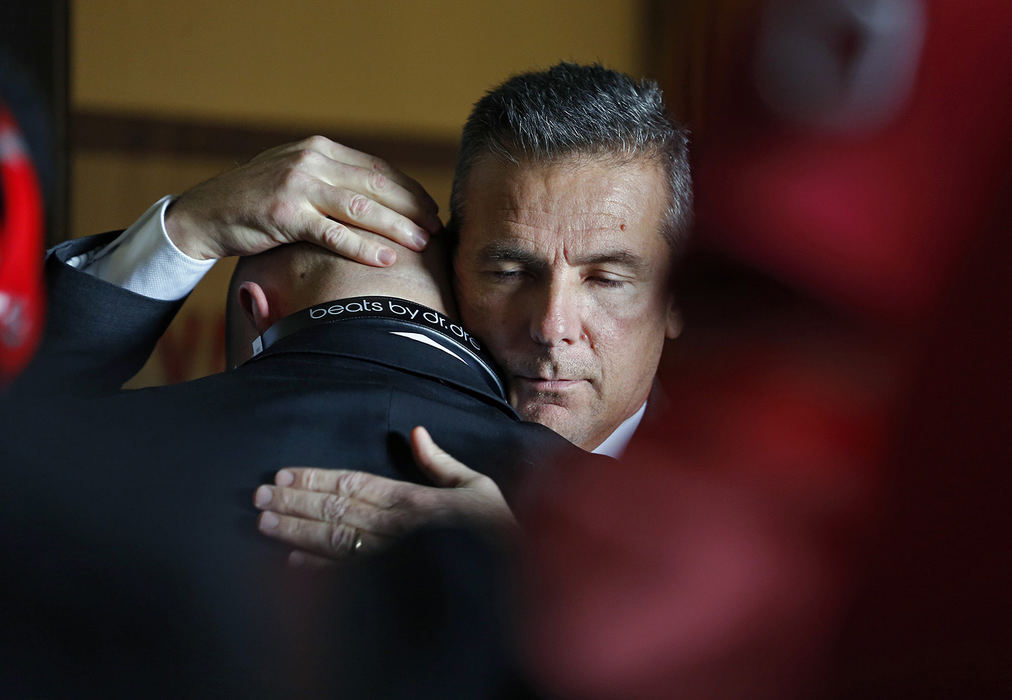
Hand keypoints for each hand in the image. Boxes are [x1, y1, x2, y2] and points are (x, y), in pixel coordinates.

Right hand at [165, 135, 441, 263]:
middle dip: (411, 207)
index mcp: (319, 148)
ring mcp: (298, 186)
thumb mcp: (295, 176)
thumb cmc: (255, 201)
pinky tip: (386, 258)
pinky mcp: (286, 215)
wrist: (204, 214)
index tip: (431, 208)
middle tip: (436, 227)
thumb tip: (378, 198)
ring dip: (397, 226)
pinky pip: (334, 233)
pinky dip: (364, 247)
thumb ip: (331, 179)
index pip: (377, 167)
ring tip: (422, 242)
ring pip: (361, 207)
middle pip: (376, 184)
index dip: (408, 189)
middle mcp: (311, 161)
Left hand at [253, 427, 515, 562]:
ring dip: (295, 530)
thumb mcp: (477, 487)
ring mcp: (387, 557)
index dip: (314, 477)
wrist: (512, 577)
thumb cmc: (497, 530)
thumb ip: (441, 463)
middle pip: (333, 508)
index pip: (351, 484)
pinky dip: (316, 568)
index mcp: (410, 501)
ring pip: (331, 538)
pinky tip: (291, 562)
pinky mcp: (389, 582)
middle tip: (258, 496)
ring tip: (264, 522)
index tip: (283, 473)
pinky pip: (347, 573)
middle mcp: (392, 528)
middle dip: (294, 501)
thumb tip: (415, 432)